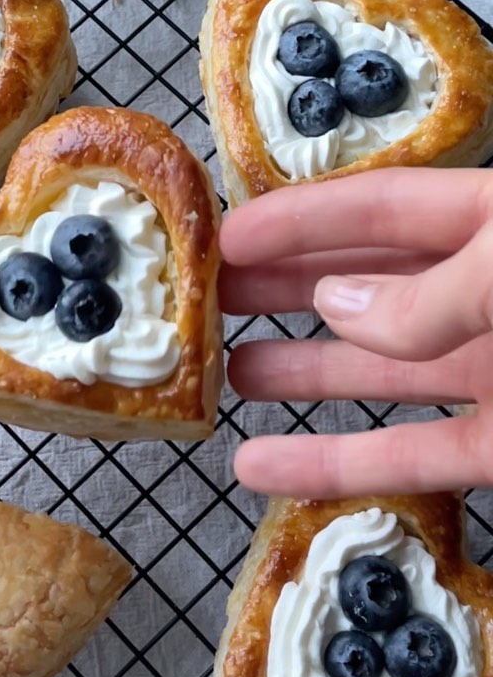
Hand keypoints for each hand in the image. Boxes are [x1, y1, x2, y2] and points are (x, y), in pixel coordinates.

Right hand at [219, 168, 492, 498]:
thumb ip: (432, 293)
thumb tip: (336, 306)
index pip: (381, 209)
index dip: (301, 220)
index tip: (226, 236)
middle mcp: (483, 296)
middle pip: (368, 284)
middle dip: (287, 286)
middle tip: (212, 294)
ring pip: (378, 373)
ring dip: (301, 373)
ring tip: (228, 369)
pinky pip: (408, 457)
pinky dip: (335, 466)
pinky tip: (262, 467)